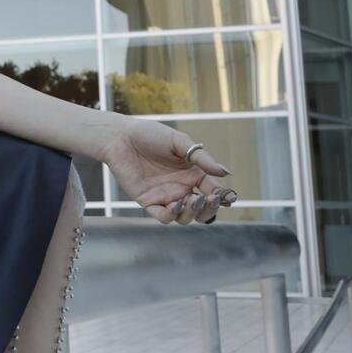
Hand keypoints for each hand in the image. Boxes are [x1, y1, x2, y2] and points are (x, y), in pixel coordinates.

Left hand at [101, 117, 237, 223]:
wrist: (121, 137)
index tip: (230, 196)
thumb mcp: (179, 142)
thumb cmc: (150, 135)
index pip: (213, 191)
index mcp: (192, 174)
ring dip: (193, 213)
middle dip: (210, 209)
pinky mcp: (148, 201)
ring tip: (194, 199)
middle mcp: (181, 188)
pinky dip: (173, 214)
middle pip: (202, 209)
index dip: (223, 196)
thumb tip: (226, 173)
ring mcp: (165, 196)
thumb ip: (201, 158)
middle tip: (211, 199)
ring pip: (185, 217)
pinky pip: (164, 216)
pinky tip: (178, 203)